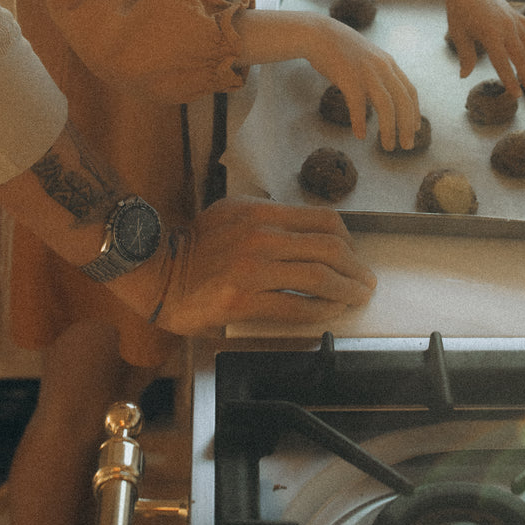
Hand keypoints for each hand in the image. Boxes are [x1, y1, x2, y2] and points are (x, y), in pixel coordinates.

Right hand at [151, 198, 377, 332]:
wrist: (157, 273)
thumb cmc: (195, 245)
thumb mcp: (233, 213)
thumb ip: (269, 218)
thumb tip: (308, 234)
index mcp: (261, 211)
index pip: (323, 220)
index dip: (349, 240)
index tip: (354, 254)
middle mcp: (261, 235)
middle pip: (329, 248)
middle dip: (356, 267)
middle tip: (367, 281)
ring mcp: (253, 268)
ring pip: (318, 278)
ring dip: (346, 290)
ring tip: (358, 298)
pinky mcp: (243, 300)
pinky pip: (295, 307)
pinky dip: (321, 310)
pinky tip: (331, 312)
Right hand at [235, 7, 420, 150]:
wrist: (318, 34)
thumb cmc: (340, 49)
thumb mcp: (367, 58)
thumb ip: (378, 74)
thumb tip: (383, 98)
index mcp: (388, 63)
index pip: (410, 91)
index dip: (414, 112)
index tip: (415, 129)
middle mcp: (382, 68)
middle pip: (403, 101)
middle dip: (407, 126)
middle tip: (406, 146)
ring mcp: (366, 73)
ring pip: (386, 106)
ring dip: (389, 129)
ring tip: (388, 146)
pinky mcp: (349, 79)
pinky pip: (359, 106)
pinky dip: (361, 122)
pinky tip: (359, 135)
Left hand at [423, 0, 524, 95]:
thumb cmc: (458, 11)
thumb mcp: (458, 33)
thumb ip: (465, 55)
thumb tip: (463, 76)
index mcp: (490, 34)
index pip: (502, 63)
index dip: (510, 80)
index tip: (516, 95)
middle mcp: (505, 27)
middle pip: (520, 56)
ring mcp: (512, 19)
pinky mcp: (514, 13)